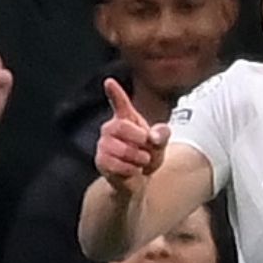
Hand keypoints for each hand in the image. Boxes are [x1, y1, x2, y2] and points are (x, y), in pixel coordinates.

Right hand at [96, 78, 169, 193]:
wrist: (138, 181)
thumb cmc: (148, 155)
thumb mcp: (160, 144)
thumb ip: (162, 134)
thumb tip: (152, 136)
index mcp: (126, 118)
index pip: (119, 102)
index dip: (114, 92)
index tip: (109, 82)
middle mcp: (110, 128)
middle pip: (122, 126)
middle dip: (139, 139)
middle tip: (147, 149)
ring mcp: (103, 144)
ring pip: (122, 149)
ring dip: (139, 158)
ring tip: (142, 161)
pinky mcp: (100, 161)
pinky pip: (117, 165)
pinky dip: (131, 170)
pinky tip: (133, 170)